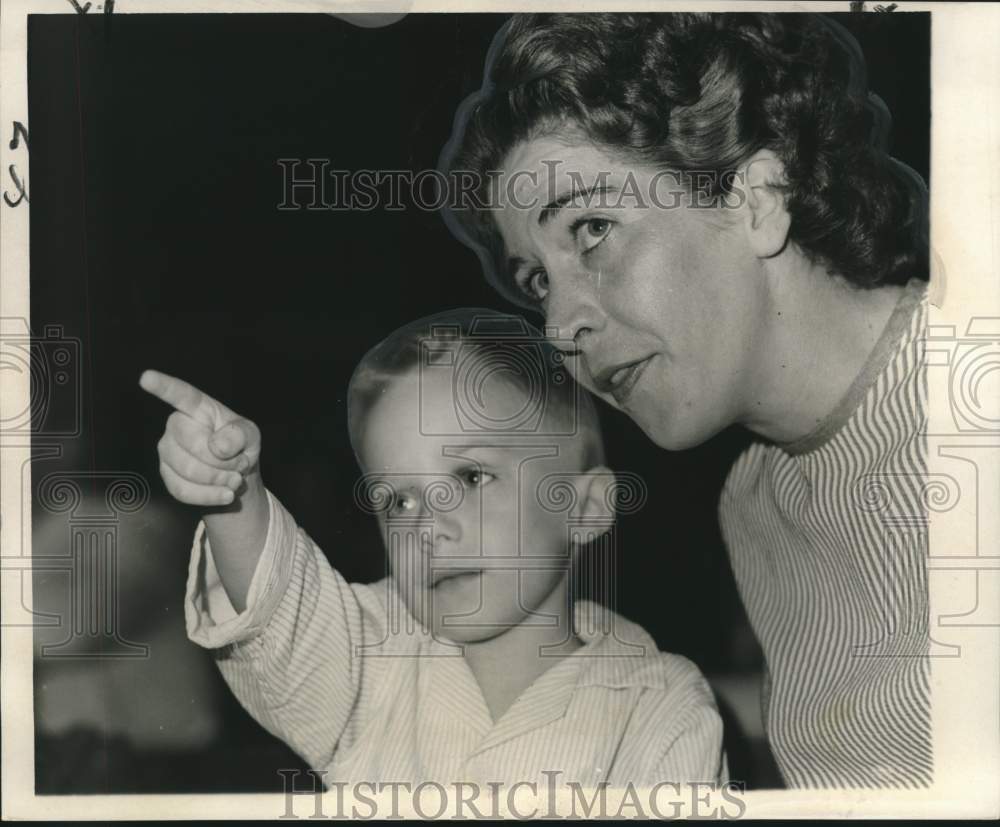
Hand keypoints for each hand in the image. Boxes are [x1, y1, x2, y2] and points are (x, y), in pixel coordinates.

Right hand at [140, 369, 261, 507]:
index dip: (163, 386)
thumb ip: (239, 435)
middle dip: (222, 460)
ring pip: (188, 470)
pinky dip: (210, 496)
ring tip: (235, 479)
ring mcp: (168, 451)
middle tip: (240, 464)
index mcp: (198, 409)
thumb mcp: (250, 435)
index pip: (180, 395)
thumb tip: (217, 446)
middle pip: (192, 443)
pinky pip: (184, 491)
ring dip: (219, 479)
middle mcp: (176, 426)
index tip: (146, 377)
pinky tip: (226, 494)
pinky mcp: (167, 476)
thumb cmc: (240, 447)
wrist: (236, 476)